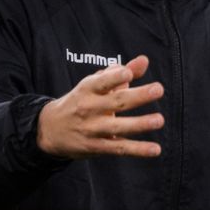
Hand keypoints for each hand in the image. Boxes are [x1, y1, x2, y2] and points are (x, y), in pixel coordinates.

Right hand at [37, 55, 164, 157]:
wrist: (50, 130)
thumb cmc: (81, 101)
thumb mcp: (95, 84)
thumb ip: (120, 72)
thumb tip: (144, 60)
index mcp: (87, 89)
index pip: (101, 82)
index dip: (114, 77)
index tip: (128, 73)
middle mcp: (89, 109)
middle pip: (115, 102)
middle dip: (138, 96)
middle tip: (158, 89)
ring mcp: (92, 129)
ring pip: (117, 127)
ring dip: (139, 124)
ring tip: (159, 120)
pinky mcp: (97, 147)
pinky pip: (119, 148)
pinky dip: (138, 150)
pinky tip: (155, 149)